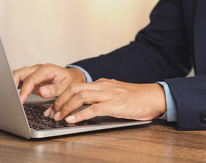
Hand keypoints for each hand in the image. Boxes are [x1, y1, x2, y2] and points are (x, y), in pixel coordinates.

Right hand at [13, 63, 85, 103]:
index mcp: (47, 70)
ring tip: (8, 97)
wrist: (73, 77)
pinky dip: (14, 86)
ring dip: (11, 84)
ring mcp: (33, 73)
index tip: (20, 100)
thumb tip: (42, 92)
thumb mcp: (67, 86)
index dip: (25, 90)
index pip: (32, 79)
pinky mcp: (31, 78)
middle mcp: (38, 69)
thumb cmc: (71, 80)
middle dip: (12, 84)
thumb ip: (55, 89)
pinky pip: (19, 80)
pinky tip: (11, 94)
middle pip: (20, 73)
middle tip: (9, 98)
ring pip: (17, 75)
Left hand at [44, 78, 166, 122]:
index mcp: (102, 83)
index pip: (75, 86)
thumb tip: (88, 104)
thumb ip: (102, 95)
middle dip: (59, 101)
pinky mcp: (115, 105)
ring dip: (66, 107)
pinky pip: (93, 109)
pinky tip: (72, 121)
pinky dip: (80, 115)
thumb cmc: (136, 97)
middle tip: (51, 113)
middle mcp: (103, 86)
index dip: (61, 96)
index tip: (52, 107)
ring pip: (81, 96)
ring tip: (58, 117)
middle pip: (74, 89)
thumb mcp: (116, 93)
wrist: (154, 96)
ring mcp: (109, 95)